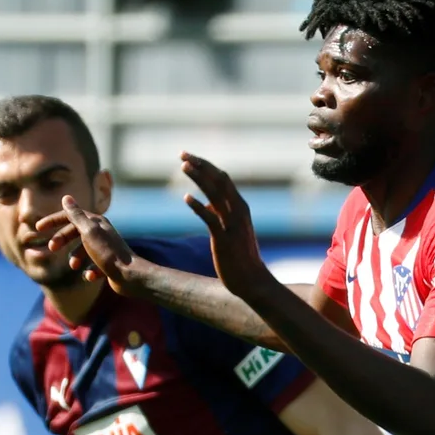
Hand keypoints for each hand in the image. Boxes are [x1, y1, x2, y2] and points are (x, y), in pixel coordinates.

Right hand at [39, 197, 149, 294]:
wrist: (130, 277)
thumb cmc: (107, 253)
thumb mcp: (88, 232)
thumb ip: (76, 215)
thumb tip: (66, 197)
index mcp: (96, 222)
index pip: (71, 215)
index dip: (54, 220)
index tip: (38, 228)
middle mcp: (101, 232)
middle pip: (75, 232)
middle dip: (62, 239)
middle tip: (52, 248)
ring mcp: (105, 248)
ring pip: (82, 250)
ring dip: (75, 258)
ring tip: (74, 266)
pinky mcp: (108, 264)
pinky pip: (92, 266)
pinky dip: (89, 271)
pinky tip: (91, 276)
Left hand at [181, 152, 280, 300]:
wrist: (252, 280)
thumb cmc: (240, 256)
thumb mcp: (230, 229)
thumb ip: (220, 213)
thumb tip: (207, 203)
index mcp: (240, 207)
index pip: (222, 178)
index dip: (205, 166)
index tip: (188, 157)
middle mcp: (238, 211)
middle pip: (219, 181)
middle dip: (201, 165)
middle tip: (182, 154)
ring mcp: (232, 224)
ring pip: (216, 195)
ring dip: (200, 179)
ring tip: (184, 166)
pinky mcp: (225, 239)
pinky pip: (211, 219)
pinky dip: (199, 207)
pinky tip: (186, 198)